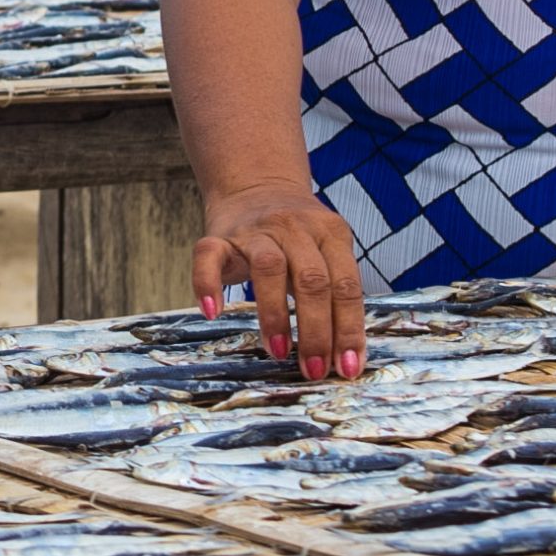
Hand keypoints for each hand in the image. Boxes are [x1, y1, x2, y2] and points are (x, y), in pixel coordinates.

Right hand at [192, 182, 364, 381]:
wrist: (256, 185)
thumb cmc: (298, 238)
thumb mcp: (326, 251)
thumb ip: (336, 291)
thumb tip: (347, 357)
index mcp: (331, 233)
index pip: (346, 286)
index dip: (348, 329)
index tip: (347, 368)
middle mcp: (295, 228)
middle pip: (312, 280)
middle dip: (316, 330)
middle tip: (314, 370)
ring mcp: (255, 230)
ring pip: (269, 268)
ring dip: (275, 314)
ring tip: (278, 351)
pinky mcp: (219, 236)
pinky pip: (208, 256)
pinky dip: (207, 284)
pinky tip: (212, 312)